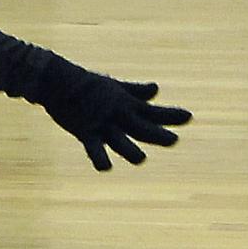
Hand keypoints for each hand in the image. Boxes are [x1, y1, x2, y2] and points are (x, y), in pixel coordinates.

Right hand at [35, 59, 191, 170]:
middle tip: (174, 140)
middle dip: (158, 134)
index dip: (170, 115)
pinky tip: (106, 168)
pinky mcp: (84, 131)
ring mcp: (101, 123)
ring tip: (140, 159)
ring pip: (119, 140)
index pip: (152, 111)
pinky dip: (99, 158)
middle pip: (141, 127)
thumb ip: (136, 91)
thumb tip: (156, 90)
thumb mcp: (115, 87)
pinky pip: (93, 148)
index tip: (189, 116)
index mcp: (125, 103)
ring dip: (130, 150)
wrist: (57, 81)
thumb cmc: (87, 84)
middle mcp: (117, 114)